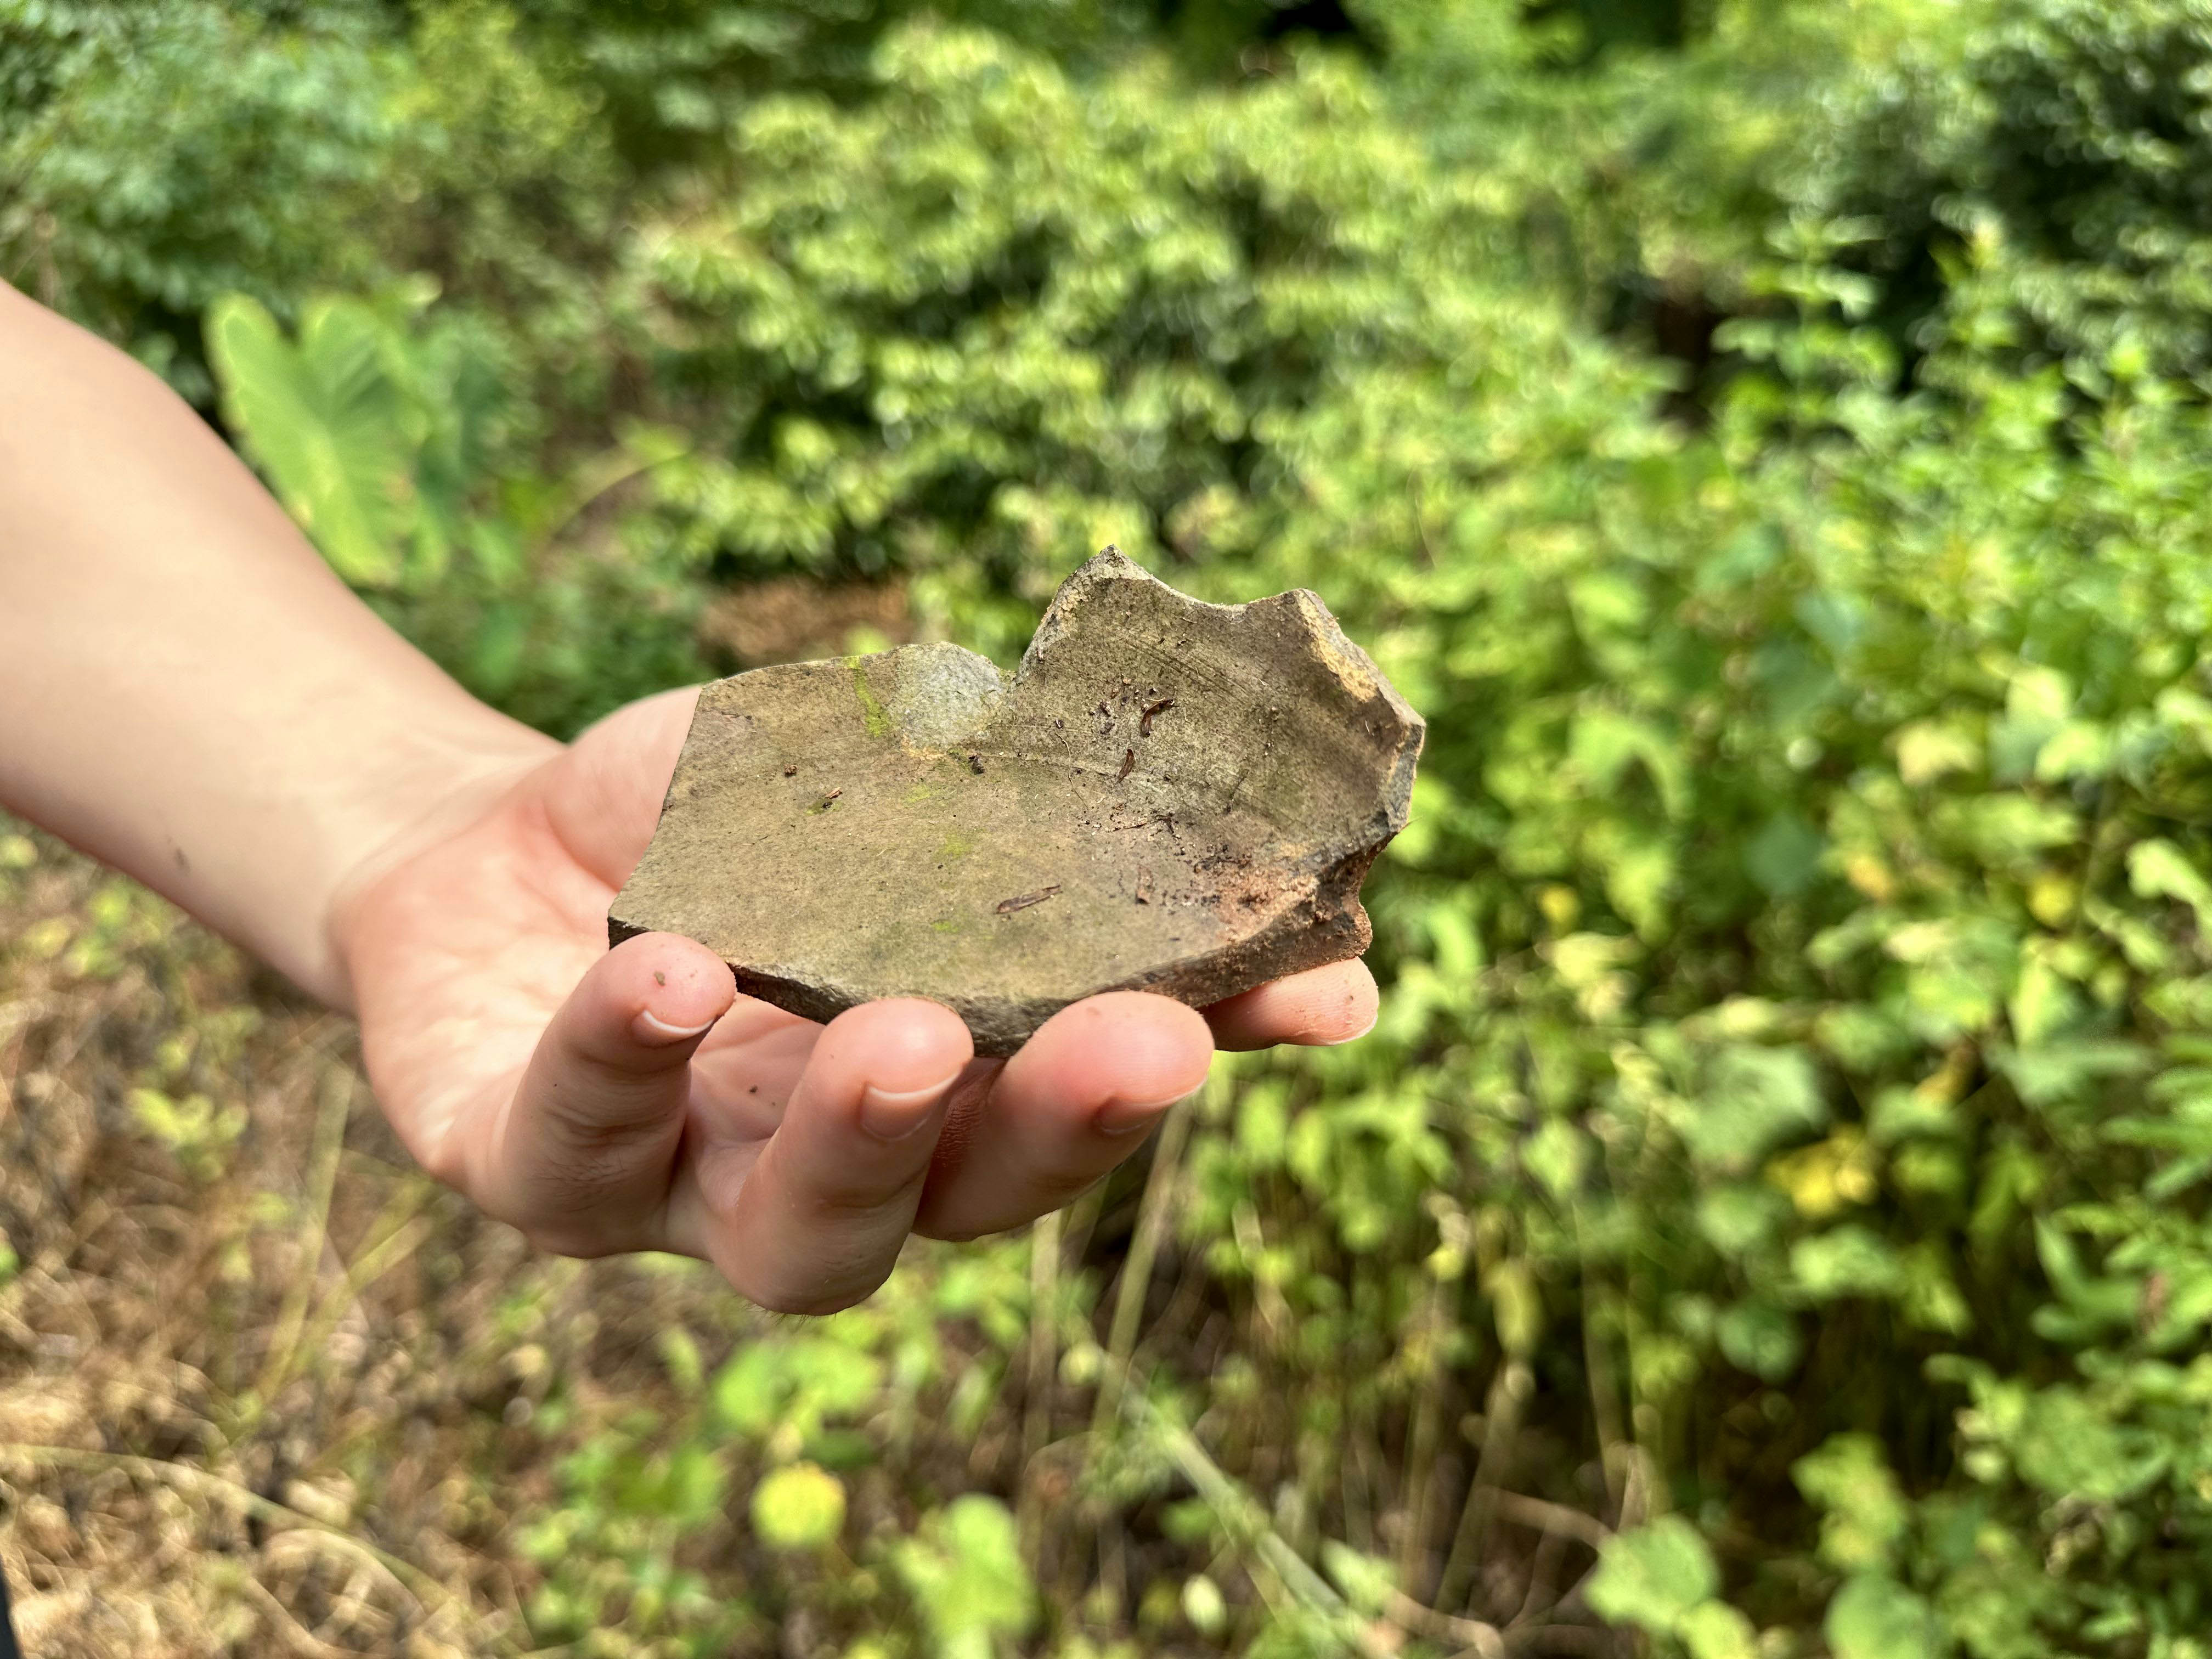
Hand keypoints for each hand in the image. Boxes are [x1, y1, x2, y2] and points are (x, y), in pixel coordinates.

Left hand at [335, 687, 1378, 1312]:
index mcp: (935, 1088)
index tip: (1329, 985)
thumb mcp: (844, 783)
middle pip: (970, 1200)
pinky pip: (577, 1144)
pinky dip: (625, 1057)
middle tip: (1144, 1041)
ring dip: (866, 1137)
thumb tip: (1164, 773)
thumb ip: (981, 797)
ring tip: (909, 1034)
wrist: (472, 852)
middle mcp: (831, 1172)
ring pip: (801, 1235)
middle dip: (1063, 1124)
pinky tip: (670, 972)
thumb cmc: (695, 828)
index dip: (1210, 1045)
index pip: (1088, 1088)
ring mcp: (681, 1196)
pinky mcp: (526, 1174)